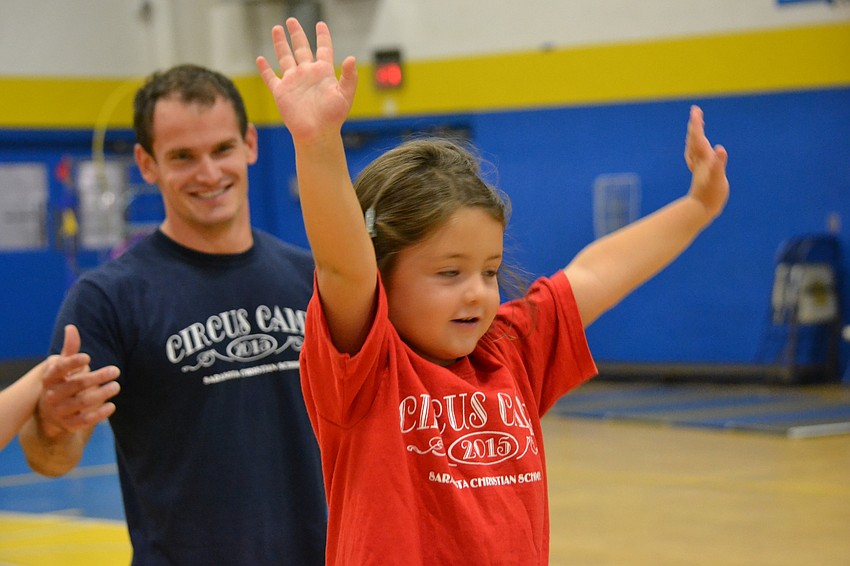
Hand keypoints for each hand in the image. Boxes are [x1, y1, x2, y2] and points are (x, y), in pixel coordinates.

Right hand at [36, 325, 119, 438]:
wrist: (50, 414)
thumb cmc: (62, 382)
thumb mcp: (63, 366)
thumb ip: (69, 349)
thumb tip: (71, 327)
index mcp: (49, 378)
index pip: (59, 369)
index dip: (72, 363)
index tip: (88, 357)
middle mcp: (51, 395)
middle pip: (76, 385)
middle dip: (97, 377)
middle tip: (116, 370)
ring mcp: (59, 411)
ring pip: (82, 402)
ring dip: (101, 394)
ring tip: (116, 386)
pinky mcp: (69, 425)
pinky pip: (84, 421)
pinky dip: (99, 414)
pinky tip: (112, 406)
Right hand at [256, 18, 357, 143]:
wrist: (317, 133)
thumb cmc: (333, 117)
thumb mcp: (345, 95)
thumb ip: (349, 76)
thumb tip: (351, 58)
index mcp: (323, 72)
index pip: (323, 49)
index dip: (322, 36)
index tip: (320, 25)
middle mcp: (307, 74)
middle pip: (301, 48)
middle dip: (297, 34)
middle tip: (292, 20)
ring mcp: (294, 82)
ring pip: (285, 58)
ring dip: (280, 44)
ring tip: (276, 29)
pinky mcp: (282, 92)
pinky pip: (271, 78)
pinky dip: (265, 69)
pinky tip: (260, 59)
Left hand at [685, 105, 728, 219]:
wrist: (700, 209)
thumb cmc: (710, 194)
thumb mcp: (717, 178)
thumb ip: (719, 163)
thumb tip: (721, 149)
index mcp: (703, 159)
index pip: (698, 137)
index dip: (697, 123)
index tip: (695, 110)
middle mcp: (699, 161)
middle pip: (694, 139)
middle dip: (695, 125)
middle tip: (695, 111)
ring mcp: (699, 167)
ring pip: (694, 148)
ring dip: (694, 135)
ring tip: (695, 127)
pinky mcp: (701, 174)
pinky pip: (696, 157)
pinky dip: (697, 150)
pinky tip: (699, 152)